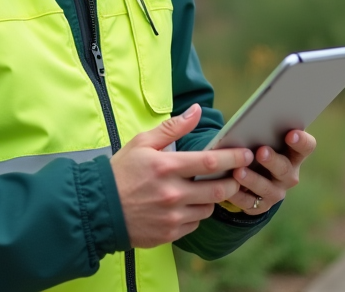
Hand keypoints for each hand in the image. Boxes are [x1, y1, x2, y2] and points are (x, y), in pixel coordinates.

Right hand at [111, 104, 253, 247]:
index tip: (246, 154)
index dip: (233, 158)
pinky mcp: (169, 234)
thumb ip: (172, 128)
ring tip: (205, 189)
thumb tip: (196, 110)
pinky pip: (195, 223)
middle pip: (219, 190)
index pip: (210, 162)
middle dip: (233, 181)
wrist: (98, 208)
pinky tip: (186, 204)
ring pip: (209, 208)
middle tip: (236, 175)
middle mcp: (172, 193)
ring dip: (213, 198)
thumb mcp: (141, 142)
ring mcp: (171, 216)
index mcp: (166, 167)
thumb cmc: (120, 171)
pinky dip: (196, 213)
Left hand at [224, 129, 316, 215]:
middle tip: (261, 151)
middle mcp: (289, 174)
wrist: (254, 177)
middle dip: (273, 160)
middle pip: (285, 168)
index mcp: (294, 154)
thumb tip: (250, 120)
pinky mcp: (261, 206)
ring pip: (266, 188)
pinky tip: (229, 189)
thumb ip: (263, 131)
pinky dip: (238, 196)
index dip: (301, 141)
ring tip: (239, 171)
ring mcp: (276, 192)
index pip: (306, 147)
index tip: (291, 134)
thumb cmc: (258, 147)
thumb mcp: (264, 139)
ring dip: (253, 179)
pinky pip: (249, 203)